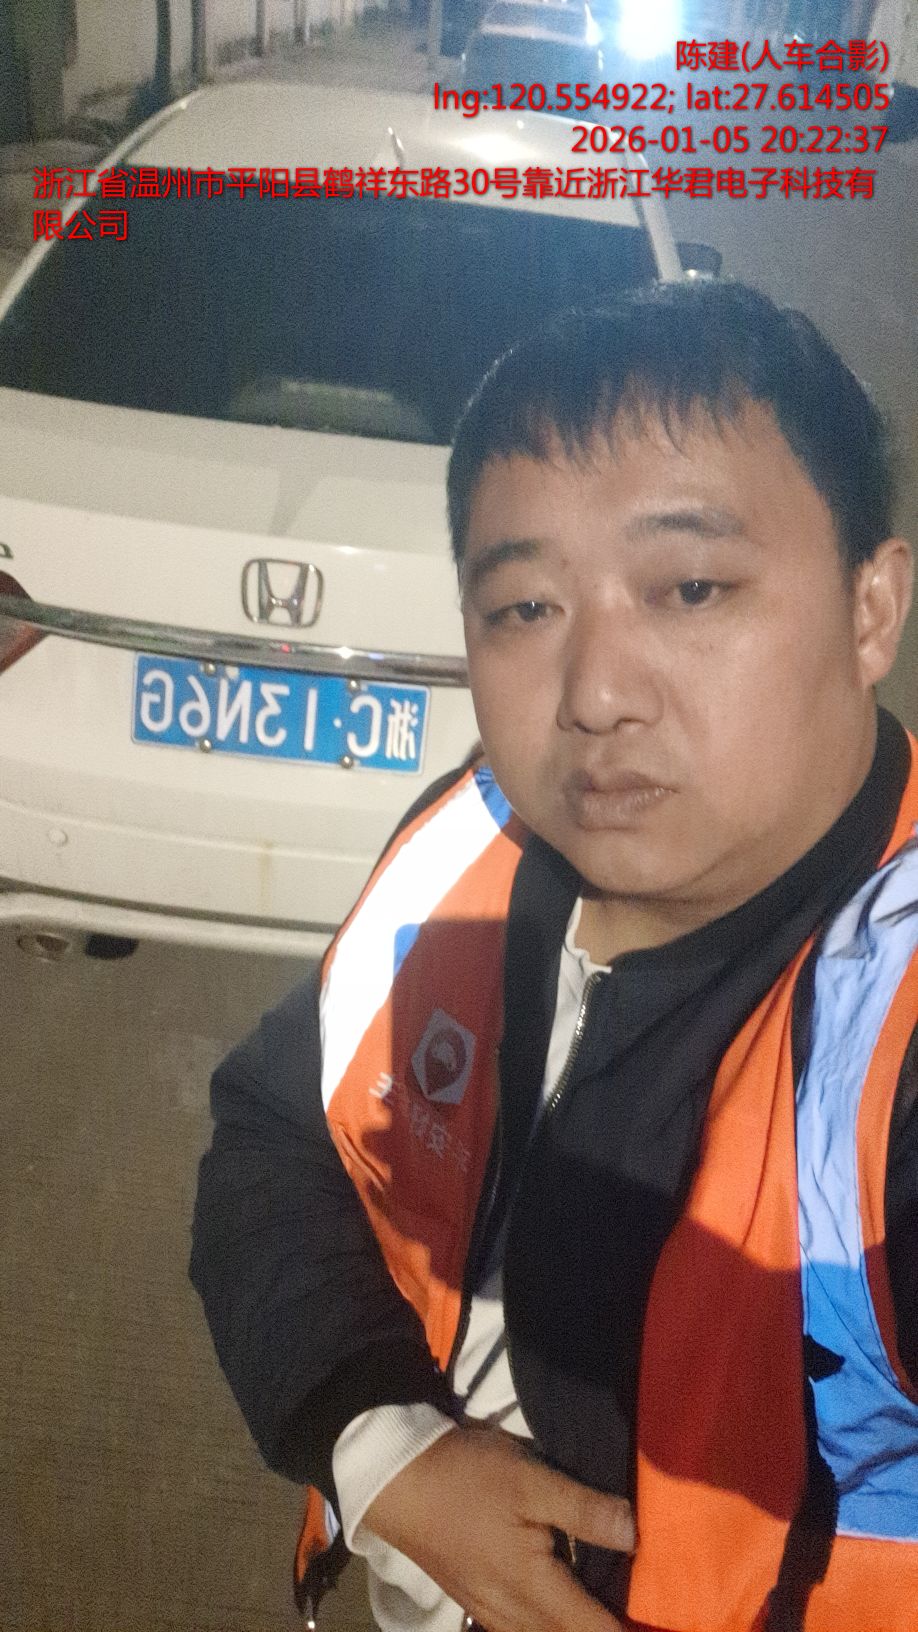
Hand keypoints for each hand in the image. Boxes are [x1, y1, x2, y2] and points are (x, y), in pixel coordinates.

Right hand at [362, 1425, 634, 1631]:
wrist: (394, 1480)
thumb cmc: (465, 1476)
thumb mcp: (528, 1480)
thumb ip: (584, 1509)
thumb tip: (639, 1535)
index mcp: (532, 1589)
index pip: (594, 1630)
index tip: (663, 1627)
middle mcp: (512, 1614)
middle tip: (641, 1619)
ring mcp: (489, 1611)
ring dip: (577, 1630)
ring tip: (606, 1615)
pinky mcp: (476, 1599)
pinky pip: (522, 1629)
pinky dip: (550, 1626)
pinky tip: (559, 1609)